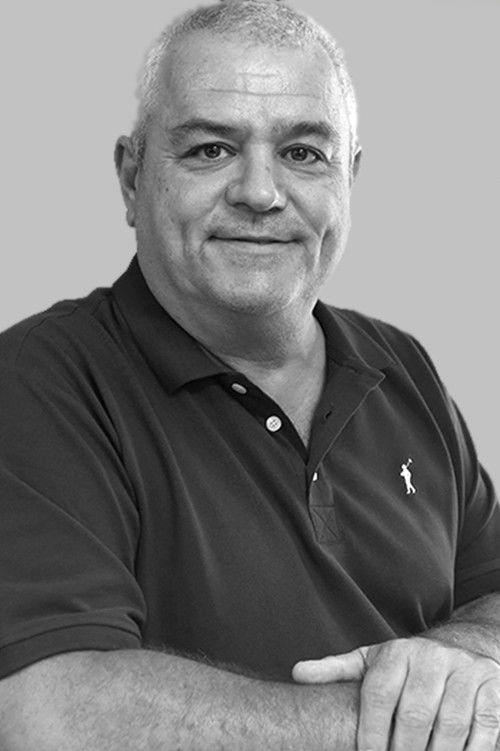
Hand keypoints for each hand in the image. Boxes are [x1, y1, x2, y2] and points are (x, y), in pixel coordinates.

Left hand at [293, 637, 499, 749]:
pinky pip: (483, 730)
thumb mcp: (372, 663)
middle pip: (414, 716)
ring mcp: (466, 672)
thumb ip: (336, 670)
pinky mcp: (493, 688)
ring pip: (449, 728)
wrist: (463, 648)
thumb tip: (297, 674)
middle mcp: (432, 657)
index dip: (370, 736)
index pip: (378, 696)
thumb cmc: (408, 667)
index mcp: (397, 652)